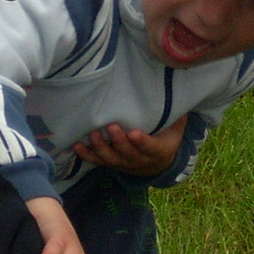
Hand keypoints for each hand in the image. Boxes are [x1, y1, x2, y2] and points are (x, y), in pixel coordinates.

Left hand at [71, 116, 186, 177]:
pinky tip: (76, 146)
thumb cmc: (166, 138)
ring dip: (101, 147)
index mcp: (159, 151)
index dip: (143, 143)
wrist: (158, 165)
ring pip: (112, 159)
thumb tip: (177, 88)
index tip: (135, 134)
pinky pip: (98, 161)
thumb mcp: (176, 127)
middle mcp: (140, 160)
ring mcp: (124, 164)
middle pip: (128, 154)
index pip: (151, 148)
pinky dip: (87, 155)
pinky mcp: (112, 164)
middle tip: (111, 126)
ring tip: (93, 133)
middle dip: (119, 142)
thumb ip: (176, 112)